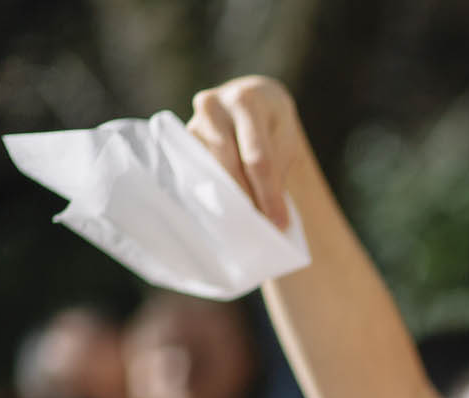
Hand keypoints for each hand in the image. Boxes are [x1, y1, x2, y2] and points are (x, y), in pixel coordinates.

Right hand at [186, 75, 305, 231]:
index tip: (280, 223)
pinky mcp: (183, 139)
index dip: (268, 195)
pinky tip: (226, 211)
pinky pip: (197, 172)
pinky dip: (213, 192)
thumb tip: (271, 216)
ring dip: (229, 200)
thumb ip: (277, 170)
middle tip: (262, 229)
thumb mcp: (285, 139)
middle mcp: (213, 107)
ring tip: (247, 223)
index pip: (257, 159)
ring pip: (211, 170)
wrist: (252, 97)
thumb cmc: (273, 123)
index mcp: (246, 102)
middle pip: (230, 166)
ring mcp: (193, 122)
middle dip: (248, 200)